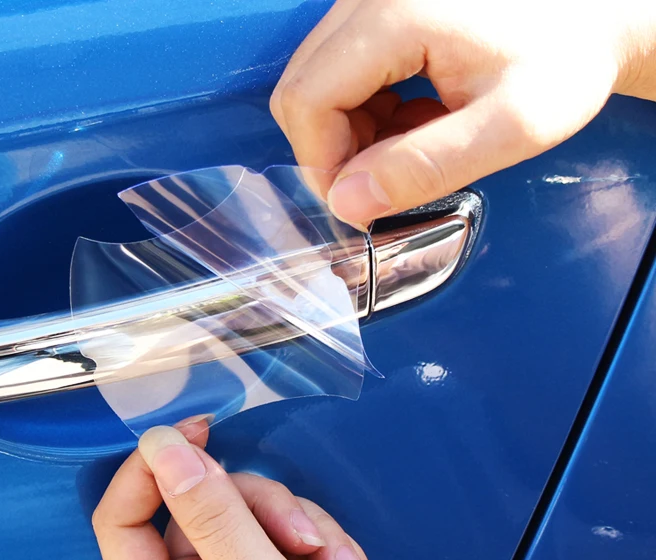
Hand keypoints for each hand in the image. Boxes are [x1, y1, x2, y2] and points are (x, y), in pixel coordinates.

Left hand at [92, 423, 377, 559]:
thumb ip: (216, 520)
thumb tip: (163, 448)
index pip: (122, 522)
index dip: (148, 471)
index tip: (192, 433)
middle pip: (206, 505)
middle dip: (266, 511)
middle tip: (303, 539)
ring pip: (257, 511)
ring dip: (310, 531)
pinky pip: (295, 533)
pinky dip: (331, 551)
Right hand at [271, 0, 655, 227]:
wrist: (596, 11)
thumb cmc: (567, 57)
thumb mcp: (512, 126)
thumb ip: (428, 166)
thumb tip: (348, 201)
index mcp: (396, 15)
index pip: (307, 101)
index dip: (322, 163)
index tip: (362, 201)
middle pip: (301, 89)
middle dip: (332, 149)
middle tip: (388, 178)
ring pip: (315, 81)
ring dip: (350, 130)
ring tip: (414, 141)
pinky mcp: (377, 5)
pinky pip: (338, 68)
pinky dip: (363, 107)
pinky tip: (412, 116)